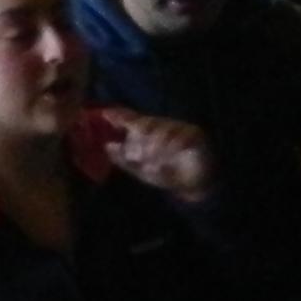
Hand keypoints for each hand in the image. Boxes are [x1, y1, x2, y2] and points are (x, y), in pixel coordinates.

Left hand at [93, 104, 214, 205]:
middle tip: (136, 157)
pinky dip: (170, 151)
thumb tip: (108, 146)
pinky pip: (180, 139)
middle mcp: (163, 126)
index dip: (120, 116)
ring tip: (151, 166)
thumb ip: (124, 160)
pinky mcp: (194, 135)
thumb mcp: (141, 170)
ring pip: (162, 131)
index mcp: (149, 131)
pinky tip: (164, 164)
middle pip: (146, 123)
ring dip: (154, 149)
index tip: (106, 114)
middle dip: (138, 139)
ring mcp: (180, 128)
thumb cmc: (166, 174)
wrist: (193, 185)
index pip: (133, 119)